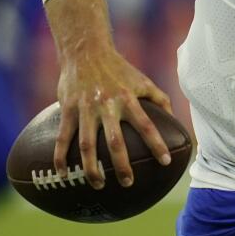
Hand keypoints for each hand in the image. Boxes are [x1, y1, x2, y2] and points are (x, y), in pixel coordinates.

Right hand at [53, 45, 172, 189]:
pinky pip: (63, 138)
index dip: (157, 144)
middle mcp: (107, 105)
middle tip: (128, 183)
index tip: (165, 162)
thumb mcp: (142, 80)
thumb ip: (159, 99)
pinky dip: (61, 158)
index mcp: (128, 99)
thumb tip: (174, 120)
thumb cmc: (118, 68)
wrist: (86, 50)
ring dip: (91, 168)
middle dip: (122, 165)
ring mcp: (85, 109)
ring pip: (87, 145)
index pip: (147, 125)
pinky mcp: (68, 109)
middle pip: (115, 142)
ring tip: (98, 184)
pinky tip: (63, 175)